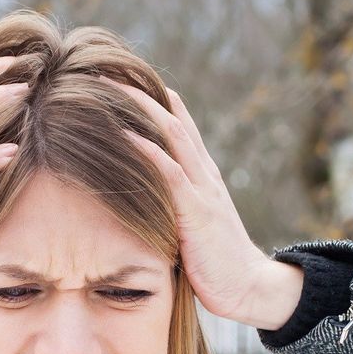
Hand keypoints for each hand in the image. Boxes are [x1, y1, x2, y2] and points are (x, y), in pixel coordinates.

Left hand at [101, 77, 294, 326]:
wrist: (249, 287)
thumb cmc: (215, 262)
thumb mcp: (189, 226)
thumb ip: (171, 206)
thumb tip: (139, 201)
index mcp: (200, 174)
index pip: (176, 123)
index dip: (149, 98)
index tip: (116, 77)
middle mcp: (202, 172)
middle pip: (169, 116)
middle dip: (136, 90)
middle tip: (103, 66)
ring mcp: (202, 189)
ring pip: (169, 133)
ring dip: (137, 107)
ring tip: (105, 85)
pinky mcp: (197, 212)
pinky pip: (170, 173)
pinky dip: (147, 150)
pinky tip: (124, 134)